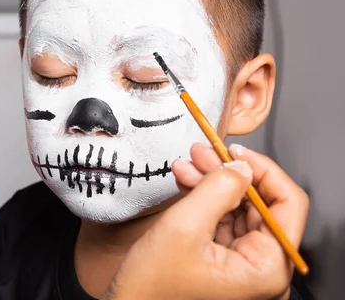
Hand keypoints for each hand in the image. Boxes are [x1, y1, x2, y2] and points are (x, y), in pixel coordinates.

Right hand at [102, 143, 308, 299]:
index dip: (263, 171)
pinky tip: (188, 181)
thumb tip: (241, 166)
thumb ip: (217, 190)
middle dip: (229, 173)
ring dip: (213, 182)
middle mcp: (263, 270)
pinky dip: (206, 197)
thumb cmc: (151, 286)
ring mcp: (245, 266)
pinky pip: (224, 220)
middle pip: (261, 204)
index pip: (287, 204)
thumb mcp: (184, 227)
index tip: (235, 152)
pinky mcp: (227, 262)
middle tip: (203, 153)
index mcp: (265, 269)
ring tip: (189, 164)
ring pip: (240, 208)